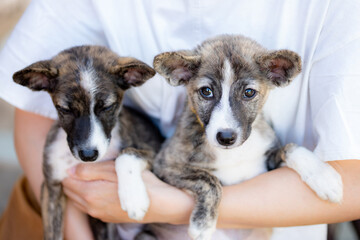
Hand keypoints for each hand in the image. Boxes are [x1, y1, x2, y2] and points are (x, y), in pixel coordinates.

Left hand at [62, 160, 193, 223]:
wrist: (160, 204)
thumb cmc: (139, 182)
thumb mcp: (114, 169)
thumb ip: (89, 170)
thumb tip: (70, 170)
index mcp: (89, 193)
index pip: (66, 181)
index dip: (70, 169)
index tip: (78, 161)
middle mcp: (90, 207)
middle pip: (70, 192)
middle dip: (73, 179)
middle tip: (85, 167)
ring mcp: (99, 214)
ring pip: (79, 201)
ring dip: (80, 189)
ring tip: (93, 177)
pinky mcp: (108, 217)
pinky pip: (90, 207)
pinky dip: (89, 197)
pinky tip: (102, 188)